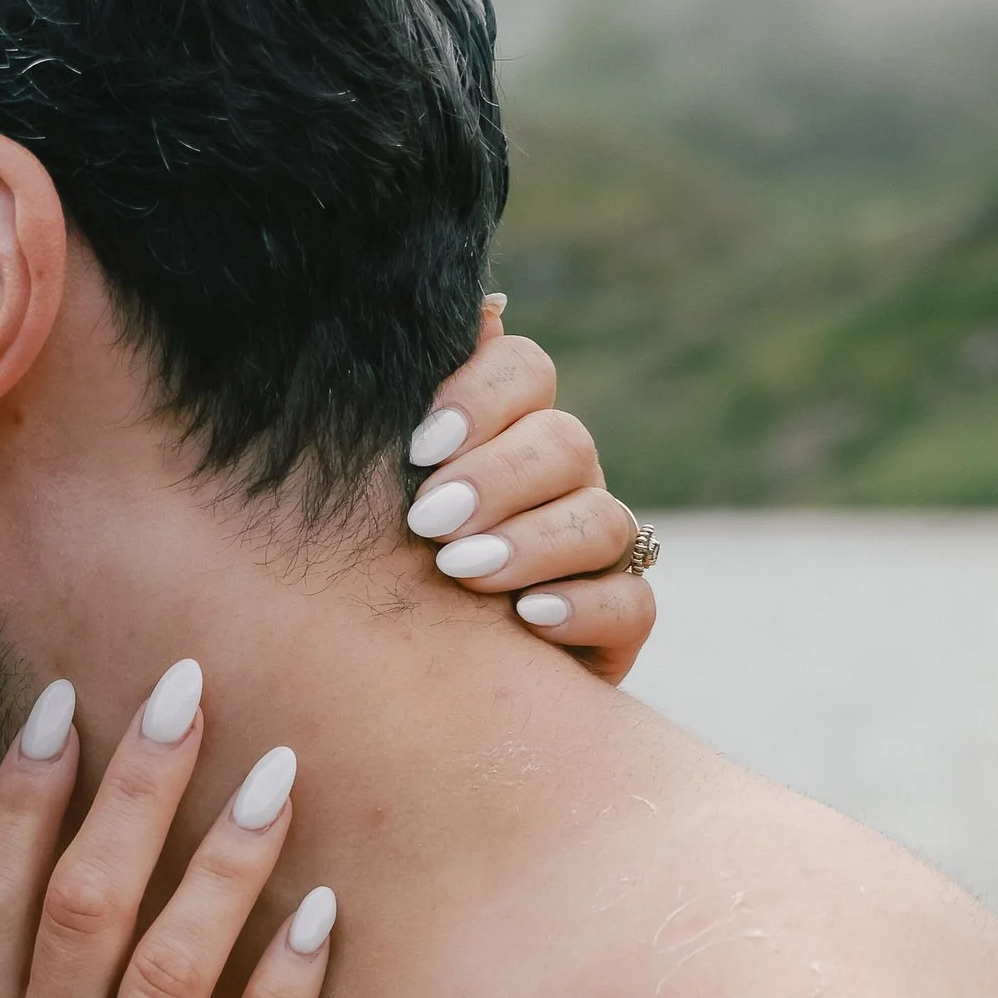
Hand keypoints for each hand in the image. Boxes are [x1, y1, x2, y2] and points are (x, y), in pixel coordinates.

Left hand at [405, 300, 654, 683]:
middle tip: (427, 522)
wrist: (399, 685)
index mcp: (503, 432)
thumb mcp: (365, 492)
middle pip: (564, 443)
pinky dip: (581, 606)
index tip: (417, 448)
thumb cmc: (371, 572)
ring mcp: (596, 550)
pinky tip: (525, 618)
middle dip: (495, 478)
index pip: (525, 372)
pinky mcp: (617, 621)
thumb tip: (479, 311)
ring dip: (530, 542)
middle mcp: (561, 480)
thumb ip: (400, 409)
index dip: (482, 398)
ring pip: (600, 519)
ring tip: (460, 572)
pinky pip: (631, 600)